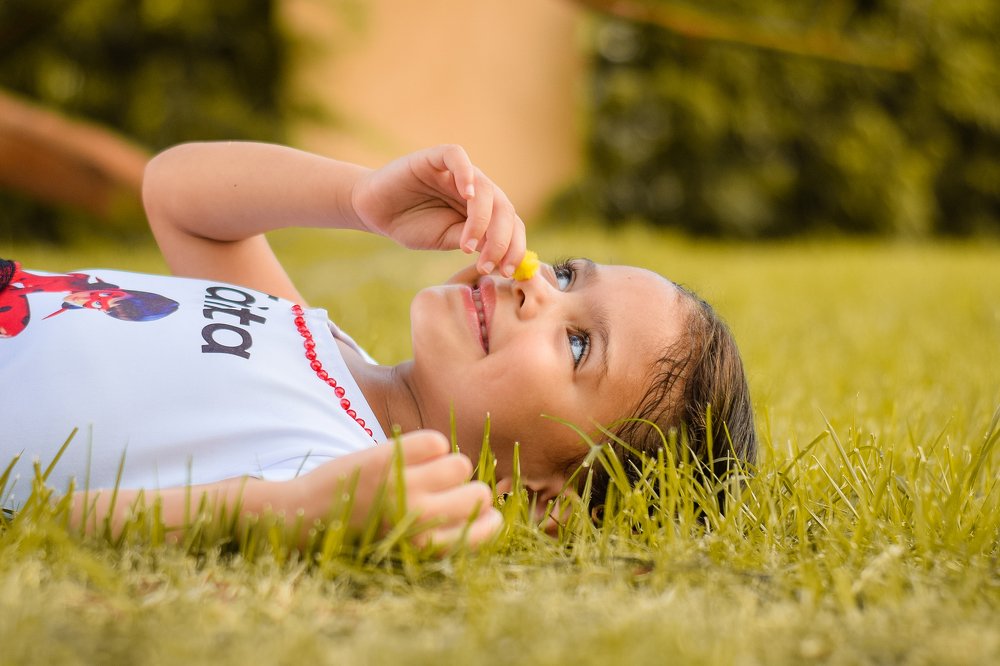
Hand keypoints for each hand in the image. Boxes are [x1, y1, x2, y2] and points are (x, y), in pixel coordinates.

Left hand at [290, 429, 501, 548]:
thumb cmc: (361, 533)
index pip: (487, 530)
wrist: (303, 516)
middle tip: (446, 491)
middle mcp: (420, 520)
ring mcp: (404, 486)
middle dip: (469, 490)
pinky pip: (436, 441)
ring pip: (460, 464)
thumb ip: (444, 532)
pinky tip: (410, 456)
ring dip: (447, 465)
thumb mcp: (405, 546)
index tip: (479, 513)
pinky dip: (428, 445)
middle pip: (480, 494)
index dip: (488, 518)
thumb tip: (489, 509)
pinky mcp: (388, 458)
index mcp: (426, 549)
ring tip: (423, 472)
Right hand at [351, 145, 526, 275]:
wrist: (375, 212)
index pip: (511, 224)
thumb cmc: (412, 226)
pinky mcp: (435, 158)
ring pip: (486, 189)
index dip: (514, 247)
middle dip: (501, 240)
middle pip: (504, 208)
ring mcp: (457, 172)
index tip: (506, 272)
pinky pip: (457, 157)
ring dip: (481, 220)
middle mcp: (476, 189)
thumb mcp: (448, 239)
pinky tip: (467, 195)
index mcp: (484, 209)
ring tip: (467, 245)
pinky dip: (466, 173)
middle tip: (486, 264)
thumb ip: (474, 241)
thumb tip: (502, 253)